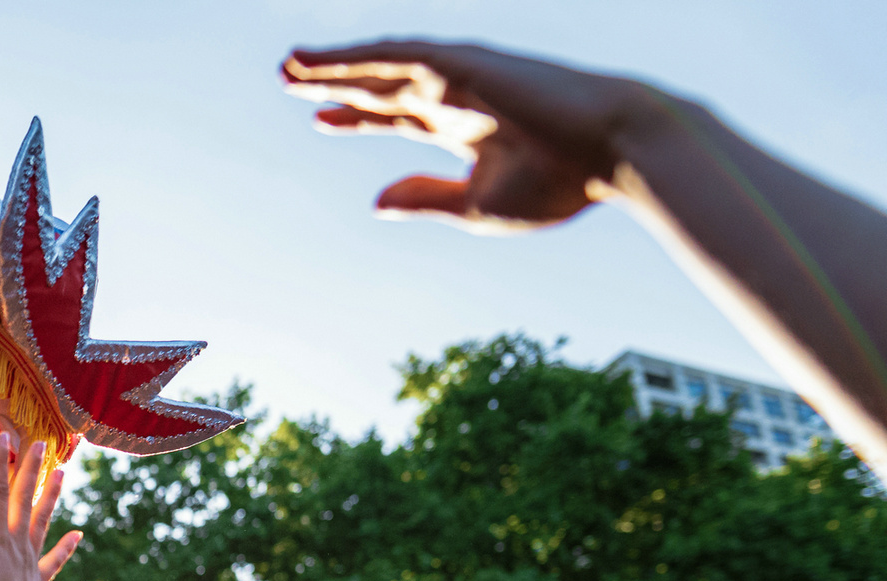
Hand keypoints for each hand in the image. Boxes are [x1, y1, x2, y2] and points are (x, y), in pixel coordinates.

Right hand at [0, 433, 79, 580]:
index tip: (2, 435)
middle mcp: (18, 542)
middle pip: (25, 498)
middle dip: (31, 469)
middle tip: (41, 443)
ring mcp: (31, 559)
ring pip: (43, 520)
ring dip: (51, 495)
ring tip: (62, 473)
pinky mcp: (38, 578)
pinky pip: (55, 559)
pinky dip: (67, 546)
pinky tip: (78, 534)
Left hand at [282, 39, 666, 230]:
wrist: (613, 154)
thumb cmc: (559, 184)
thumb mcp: (475, 205)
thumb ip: (425, 199)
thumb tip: (374, 201)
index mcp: (463, 128)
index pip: (398, 115)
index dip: (357, 115)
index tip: (320, 119)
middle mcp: (456, 95)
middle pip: (381, 84)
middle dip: (335, 82)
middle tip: (288, 77)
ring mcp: (459, 76)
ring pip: (381, 65)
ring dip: (335, 64)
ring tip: (290, 63)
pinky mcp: (464, 63)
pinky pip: (398, 56)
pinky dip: (359, 57)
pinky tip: (325, 62)